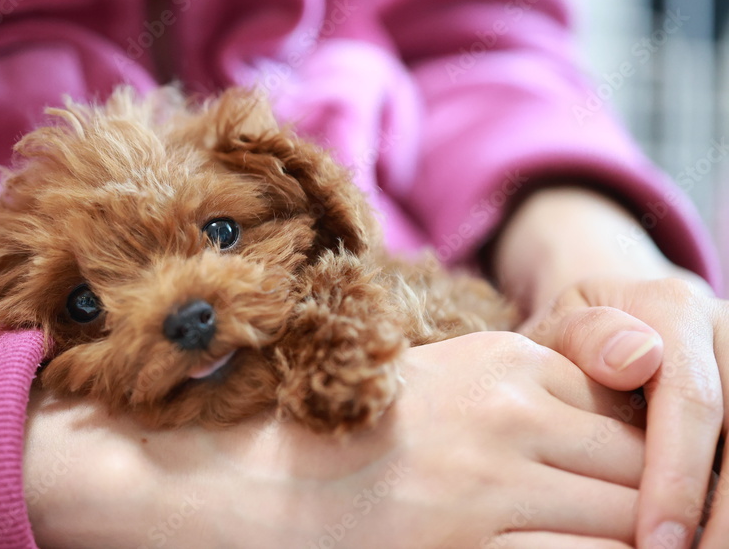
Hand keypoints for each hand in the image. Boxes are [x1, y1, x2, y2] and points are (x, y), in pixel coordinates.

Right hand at [24, 331, 646, 547]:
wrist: (247, 483)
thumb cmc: (343, 433)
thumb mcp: (439, 385)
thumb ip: (521, 394)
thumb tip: (612, 431)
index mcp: (500, 362)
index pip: (629, 410)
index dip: (640, 456)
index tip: (616, 485)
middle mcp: (505, 415)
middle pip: (640, 465)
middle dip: (644, 501)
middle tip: (621, 523)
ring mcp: (490, 487)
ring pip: (629, 520)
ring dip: (628, 538)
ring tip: (591, 540)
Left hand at [519, 277, 726, 548]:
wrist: (604, 327)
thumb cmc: (565, 344)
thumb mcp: (555, 334)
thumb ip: (583, 341)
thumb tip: (633, 361)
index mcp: (673, 308)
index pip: (691, 402)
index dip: (676, 479)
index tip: (652, 540)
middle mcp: (725, 328)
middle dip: (716, 516)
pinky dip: (728, 507)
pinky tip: (706, 539)